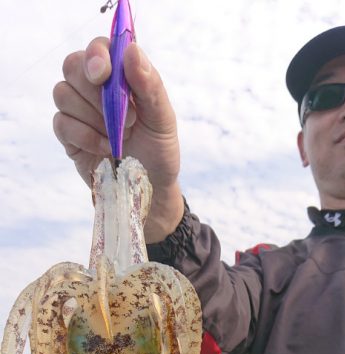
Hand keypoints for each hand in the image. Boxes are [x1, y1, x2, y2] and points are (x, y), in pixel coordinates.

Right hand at [53, 38, 184, 241]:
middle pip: (73, 66)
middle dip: (95, 92)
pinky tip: (105, 148)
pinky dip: (85, 136)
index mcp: (120, 77)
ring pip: (62, 93)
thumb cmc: (159, 153)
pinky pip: (61, 123)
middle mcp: (95, 89)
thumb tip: (131, 51)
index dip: (97, 55)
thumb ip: (150, 86)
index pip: (98, 48)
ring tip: (118, 137)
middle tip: (126, 118)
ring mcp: (78, 112)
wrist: (149, 193)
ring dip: (92, 116)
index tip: (105, 74)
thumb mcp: (163, 120)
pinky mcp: (69, 136)